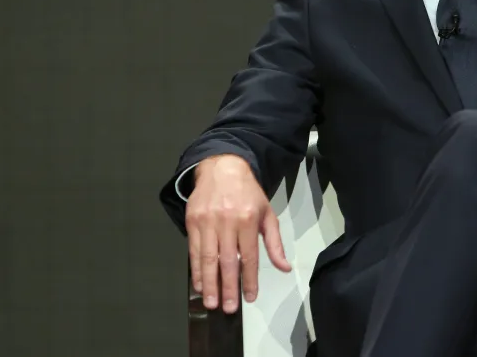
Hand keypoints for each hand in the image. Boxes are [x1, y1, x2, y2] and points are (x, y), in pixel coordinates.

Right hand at [185, 155, 291, 313]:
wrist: (222, 168)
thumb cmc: (248, 193)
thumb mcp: (267, 213)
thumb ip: (274, 242)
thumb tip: (284, 268)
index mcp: (248, 219)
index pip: (249, 256)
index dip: (249, 279)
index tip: (250, 298)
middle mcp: (227, 221)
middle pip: (227, 261)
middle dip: (228, 287)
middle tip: (229, 308)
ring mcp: (207, 221)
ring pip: (207, 258)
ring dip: (209, 283)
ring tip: (212, 303)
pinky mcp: (192, 221)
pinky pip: (193, 250)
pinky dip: (196, 270)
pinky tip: (200, 284)